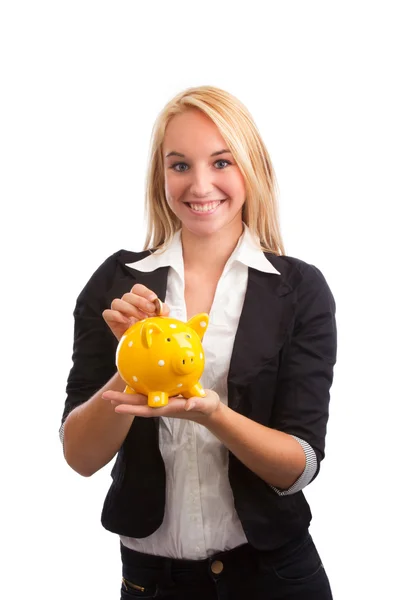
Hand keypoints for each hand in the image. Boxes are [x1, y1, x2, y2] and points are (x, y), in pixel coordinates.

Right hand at [102, 284, 169, 340]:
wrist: (144, 346)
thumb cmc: (151, 331)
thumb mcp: (161, 320)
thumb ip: (163, 310)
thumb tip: (160, 306)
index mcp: (138, 300)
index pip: (137, 289)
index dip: (144, 292)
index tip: (153, 299)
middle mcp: (127, 304)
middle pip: (128, 295)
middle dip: (140, 302)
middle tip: (150, 311)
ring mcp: (118, 313)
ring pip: (117, 302)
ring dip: (130, 309)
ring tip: (141, 319)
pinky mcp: (112, 322)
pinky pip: (108, 313)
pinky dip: (116, 315)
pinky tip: (126, 321)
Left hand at [102, 389, 220, 422]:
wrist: (207, 409)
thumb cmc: (207, 406)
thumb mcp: (206, 404)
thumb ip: (198, 404)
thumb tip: (189, 405)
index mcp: (170, 407)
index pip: (148, 409)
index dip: (132, 409)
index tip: (117, 409)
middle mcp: (163, 405)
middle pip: (139, 404)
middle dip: (122, 402)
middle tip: (105, 397)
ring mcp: (162, 401)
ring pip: (140, 399)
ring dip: (125, 398)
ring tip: (109, 394)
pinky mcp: (164, 395)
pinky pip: (147, 393)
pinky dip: (135, 390)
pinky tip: (128, 383)